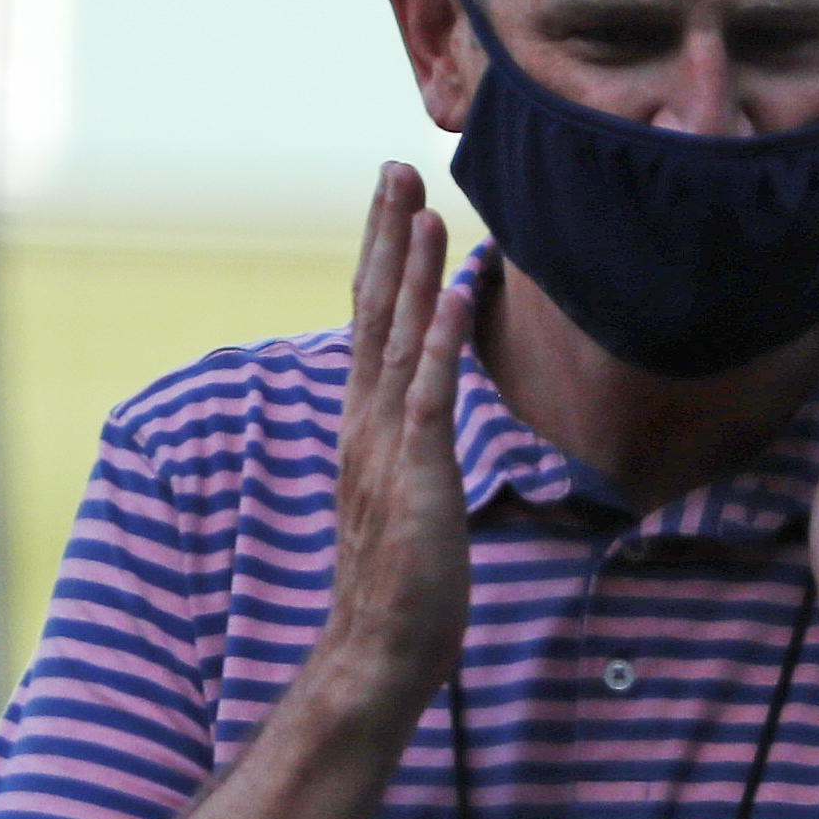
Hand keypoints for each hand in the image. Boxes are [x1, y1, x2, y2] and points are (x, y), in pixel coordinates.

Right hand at [316, 162, 472, 717]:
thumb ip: (411, 444)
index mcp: (364, 425)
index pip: (368, 325)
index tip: (392, 201)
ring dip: (412, 270)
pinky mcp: (418, 475)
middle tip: (394, 168)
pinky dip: (441, 340)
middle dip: (385, 238)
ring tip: (425, 208)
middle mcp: (367, 423)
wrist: (381, 650)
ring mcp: (388, 447)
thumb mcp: (408, 494)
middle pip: (373, 312)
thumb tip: (427, 406)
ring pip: (397, 339)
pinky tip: (454, 292)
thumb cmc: (403, 581)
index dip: (379, 260)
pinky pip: (431, 394)